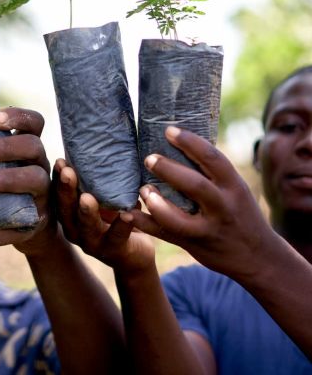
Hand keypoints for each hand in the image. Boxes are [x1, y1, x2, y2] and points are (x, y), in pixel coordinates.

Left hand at [0, 107, 53, 256]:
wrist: (27, 226)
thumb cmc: (0, 182)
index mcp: (28, 146)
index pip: (34, 122)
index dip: (19, 116)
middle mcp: (40, 165)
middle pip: (34, 147)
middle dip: (5, 147)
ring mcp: (43, 194)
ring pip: (36, 180)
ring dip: (7, 180)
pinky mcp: (38, 223)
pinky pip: (23, 227)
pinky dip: (1, 231)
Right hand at [55, 159, 154, 274]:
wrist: (134, 252)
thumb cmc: (114, 214)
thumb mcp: (103, 196)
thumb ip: (96, 178)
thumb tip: (97, 139)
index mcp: (69, 213)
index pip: (58, 194)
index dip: (57, 179)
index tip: (60, 161)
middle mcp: (75, 228)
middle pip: (66, 209)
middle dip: (66, 190)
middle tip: (67, 172)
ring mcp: (92, 243)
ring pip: (87, 227)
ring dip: (87, 212)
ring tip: (88, 198)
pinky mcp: (114, 251)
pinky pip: (117, 238)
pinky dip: (122, 226)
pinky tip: (127, 214)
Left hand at [131, 126, 275, 280]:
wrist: (260, 258)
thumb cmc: (239, 212)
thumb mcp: (235, 189)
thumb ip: (212, 171)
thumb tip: (179, 139)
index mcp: (234, 187)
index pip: (213, 159)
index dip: (190, 142)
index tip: (168, 130)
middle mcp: (223, 207)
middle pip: (195, 186)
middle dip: (169, 170)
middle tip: (148, 158)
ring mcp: (208, 230)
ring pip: (177, 218)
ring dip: (156, 203)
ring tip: (142, 188)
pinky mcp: (194, 246)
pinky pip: (165, 235)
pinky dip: (144, 223)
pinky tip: (128, 212)